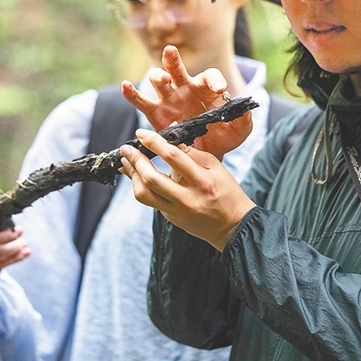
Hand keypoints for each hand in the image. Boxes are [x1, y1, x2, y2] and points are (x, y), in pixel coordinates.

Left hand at [120, 129, 255, 251]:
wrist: (233, 226)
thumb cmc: (227, 192)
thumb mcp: (216, 167)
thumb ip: (191, 152)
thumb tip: (171, 133)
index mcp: (202, 181)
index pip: (173, 157)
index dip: (154, 143)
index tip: (141, 133)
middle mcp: (187, 198)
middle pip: (152, 179)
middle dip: (136, 161)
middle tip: (126, 148)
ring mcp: (177, 211)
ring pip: (144, 194)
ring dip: (132, 176)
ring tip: (127, 163)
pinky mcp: (171, 218)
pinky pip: (150, 200)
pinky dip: (141, 185)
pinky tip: (137, 175)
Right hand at [122, 45, 251, 159]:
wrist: (207, 155)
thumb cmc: (224, 137)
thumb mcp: (239, 129)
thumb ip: (244, 119)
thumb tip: (247, 109)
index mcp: (207, 87)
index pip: (210, 76)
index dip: (214, 79)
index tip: (219, 89)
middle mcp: (185, 88)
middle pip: (177, 69)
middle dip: (173, 60)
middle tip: (171, 52)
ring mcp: (169, 99)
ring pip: (158, 81)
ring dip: (157, 76)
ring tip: (160, 79)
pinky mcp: (155, 114)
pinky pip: (141, 102)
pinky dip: (131, 94)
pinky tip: (125, 86)